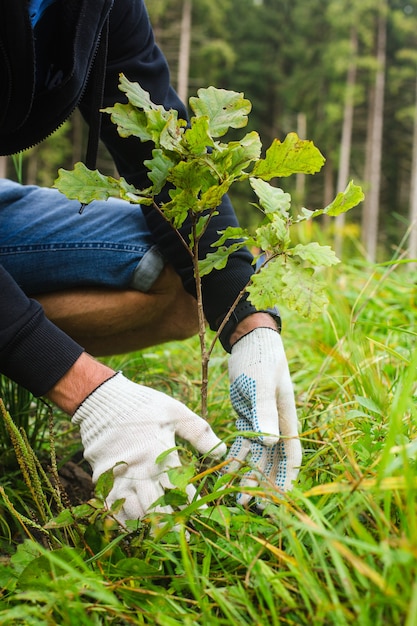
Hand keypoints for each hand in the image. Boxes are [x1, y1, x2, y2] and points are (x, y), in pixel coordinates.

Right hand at [72, 373, 225, 521]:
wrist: (102, 400)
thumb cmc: (143, 405)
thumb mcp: (175, 412)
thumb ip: (199, 432)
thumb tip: (222, 452)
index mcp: (159, 453)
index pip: (179, 488)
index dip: (191, 504)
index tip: (201, 514)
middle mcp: (138, 469)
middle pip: (156, 506)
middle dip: (172, 524)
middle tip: (186, 537)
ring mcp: (119, 476)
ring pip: (134, 511)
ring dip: (149, 524)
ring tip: (162, 534)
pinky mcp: (102, 478)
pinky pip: (113, 507)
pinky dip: (123, 520)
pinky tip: (134, 527)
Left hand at [227, 327, 301, 505]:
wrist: (248, 341)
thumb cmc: (260, 359)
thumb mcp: (262, 384)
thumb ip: (266, 411)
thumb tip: (270, 442)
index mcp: (286, 417)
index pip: (291, 454)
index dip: (287, 478)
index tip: (280, 500)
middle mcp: (275, 424)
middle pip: (273, 461)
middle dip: (265, 484)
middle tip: (250, 504)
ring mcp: (261, 422)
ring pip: (257, 456)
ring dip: (249, 475)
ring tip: (236, 496)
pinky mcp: (247, 417)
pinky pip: (243, 444)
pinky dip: (235, 459)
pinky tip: (225, 473)